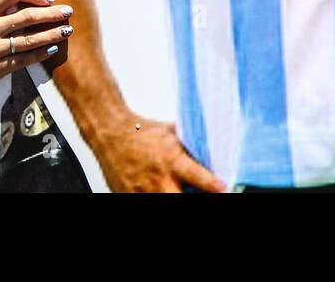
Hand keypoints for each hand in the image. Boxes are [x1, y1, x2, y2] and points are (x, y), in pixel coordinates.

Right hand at [90, 114, 224, 192]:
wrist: (110, 133)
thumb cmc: (141, 132)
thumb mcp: (170, 133)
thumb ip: (189, 144)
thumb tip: (212, 147)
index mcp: (171, 160)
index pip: (197, 176)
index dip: (212, 184)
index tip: (224, 188)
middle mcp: (158, 178)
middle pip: (180, 198)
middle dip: (192, 198)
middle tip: (198, 194)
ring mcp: (143, 191)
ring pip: (163, 201)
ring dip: (173, 195)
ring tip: (174, 189)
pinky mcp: (129, 196)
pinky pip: (146, 202)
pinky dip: (154, 196)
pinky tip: (158, 190)